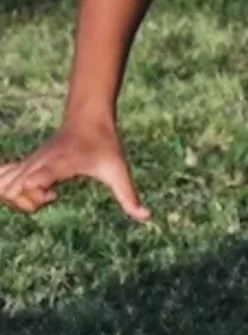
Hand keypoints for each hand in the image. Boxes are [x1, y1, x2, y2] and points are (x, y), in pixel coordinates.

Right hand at [0, 120, 149, 221]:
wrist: (89, 117)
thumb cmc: (105, 144)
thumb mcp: (119, 170)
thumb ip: (128, 195)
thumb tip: (146, 217)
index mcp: (59, 164)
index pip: (30, 181)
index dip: (33, 195)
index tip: (54, 196)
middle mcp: (39, 163)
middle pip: (10, 190)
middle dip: (25, 204)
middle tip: (49, 199)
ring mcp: (30, 162)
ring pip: (3, 184)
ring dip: (16, 198)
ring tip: (42, 196)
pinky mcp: (27, 162)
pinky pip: (3, 176)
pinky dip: (8, 188)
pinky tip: (32, 190)